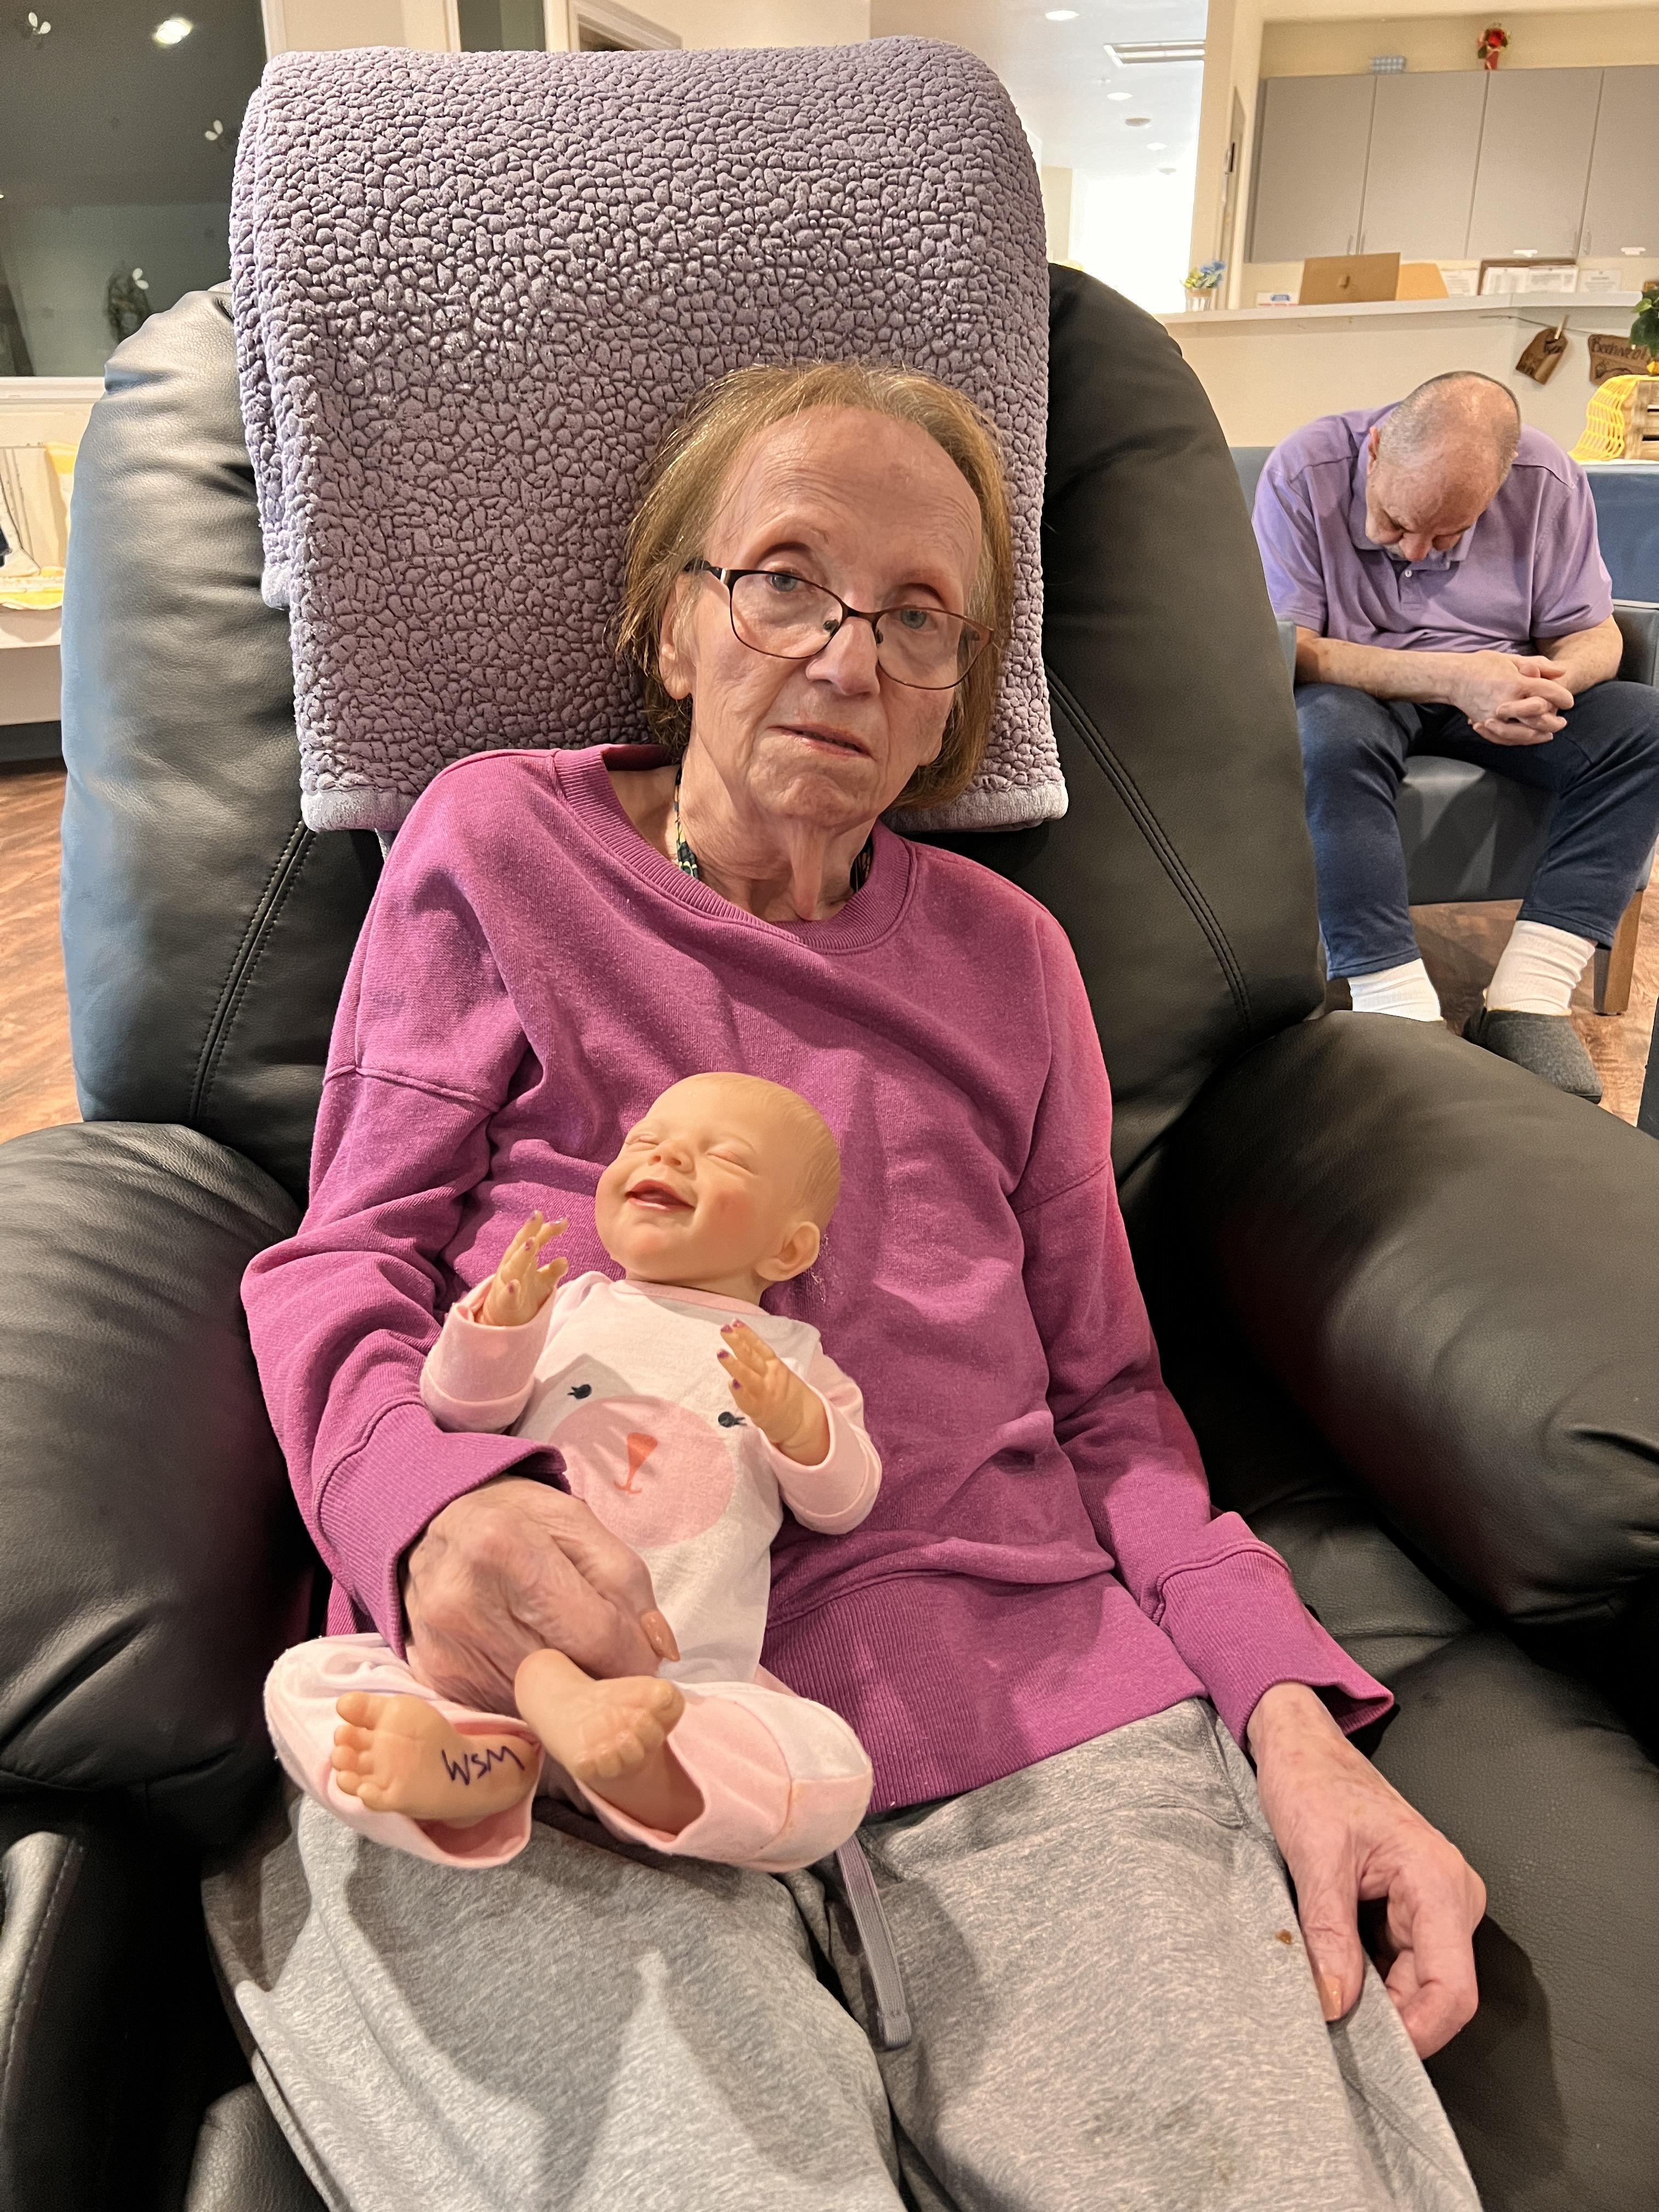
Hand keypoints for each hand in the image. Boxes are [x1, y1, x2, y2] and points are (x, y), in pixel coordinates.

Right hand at [404, 1476, 679, 1712]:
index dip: (636, 1660)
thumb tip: (658, 1651)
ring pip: (538, 1704)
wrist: (430, 1524)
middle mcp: (464, 1602)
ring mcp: (444, 1647)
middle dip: (606, 1682)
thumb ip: (625, 1581)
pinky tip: (537, 1669)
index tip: (651, 1665)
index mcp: (505, 1546)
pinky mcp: (436, 1678)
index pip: (595, 1635)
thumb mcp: (576, 1523)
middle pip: (566, 1677)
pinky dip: (533, 1700)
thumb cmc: (515, 1519)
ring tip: (576, 1661)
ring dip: (569, 1696)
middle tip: (621, 1670)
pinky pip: (506, 1709)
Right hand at [479, 1211, 566, 1327]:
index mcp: (523, 1259)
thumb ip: (554, 1269)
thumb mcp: (543, 1281)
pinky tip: (514, 1284)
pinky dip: (510, 1290)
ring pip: (513, 1267)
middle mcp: (513, 1267)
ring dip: (522, 1254)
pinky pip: (507, 1296)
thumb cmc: (525, 1296)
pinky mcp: (505, 1304)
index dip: (546, 1230)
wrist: (504, 1322)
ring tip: (532, 1242)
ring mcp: (507, 1284)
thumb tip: (565, 1259)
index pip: (534, 1240)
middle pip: (520, 1247)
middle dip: (528, 1232)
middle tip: (538, 1217)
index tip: (563, 1221)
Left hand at [717, 1321, 828, 1463]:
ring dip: (734, 1364)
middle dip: (737, 1342)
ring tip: (721, 1353)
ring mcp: (764, 1391)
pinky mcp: (758, 1408)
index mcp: (774, 1364)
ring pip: (747, 1375)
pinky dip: (740, 1391)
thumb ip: (758, 1359)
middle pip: (751, 1356)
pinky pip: (747, 1399)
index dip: (747, 1333)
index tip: (734, 1322)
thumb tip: (738, 1340)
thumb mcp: (775, 1370)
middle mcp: (769, 1375)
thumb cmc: (782, 1392)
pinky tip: (731, 1383)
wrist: (798, 1419)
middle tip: (724, 1330)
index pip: (759, 1345)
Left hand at [1247, 1683, 1485, 2057]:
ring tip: (1327, 2000)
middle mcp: (1450, 1896)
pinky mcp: (1413, 1907)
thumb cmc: (1312, 1781)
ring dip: (1378, 2002)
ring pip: (1418, 1982)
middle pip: (1437, 1992)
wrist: (1301, 1743)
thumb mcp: (1314, 1856)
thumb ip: (1328, 1935)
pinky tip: (1336, 1978)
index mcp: (1438, 1881)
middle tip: (1333, 2031)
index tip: (1366, 2052)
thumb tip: (1335, 2005)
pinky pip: (1402, 1963)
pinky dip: (1371, 1980)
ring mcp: (1435, 1904)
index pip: (1451, 1988)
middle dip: (1391, 2021)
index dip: (1418, 2033)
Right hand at [1452, 650, 1571, 741]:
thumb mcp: (1511, 659)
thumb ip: (1538, 665)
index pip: (1548, 692)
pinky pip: (1506, 738)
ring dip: (1539, 736)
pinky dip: (1520, 741)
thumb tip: (1561, 672)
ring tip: (1548, 734)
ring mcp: (1496, 716)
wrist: (1453, 678)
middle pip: (1539, 718)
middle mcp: (1508, 701)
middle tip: (1562, 722)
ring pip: (1524, 733)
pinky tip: (1528, 738)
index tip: (1569, 701)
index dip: (1563, 697)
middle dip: (1554, 721)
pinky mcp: (1486, 724)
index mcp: (1517, 682)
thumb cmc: (1482, 665)